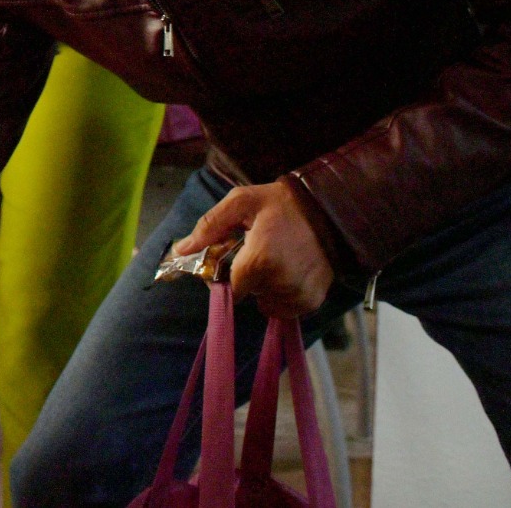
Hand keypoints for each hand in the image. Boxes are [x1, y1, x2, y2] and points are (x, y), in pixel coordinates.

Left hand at [172, 181, 334, 317]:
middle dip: (248, 275)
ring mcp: (298, 295)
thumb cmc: (282, 203)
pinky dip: (283, 295)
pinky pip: (286, 309)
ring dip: (266, 286)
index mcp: (259, 260)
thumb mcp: (242, 203)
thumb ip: (209, 226)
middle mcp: (280, 283)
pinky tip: (289, 271)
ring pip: (266, 302)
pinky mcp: (313, 301)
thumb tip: (180, 249)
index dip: (227, 274)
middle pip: (248, 293)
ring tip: (277, 258)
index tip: (236, 256)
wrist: (330, 209)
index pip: (229, 287)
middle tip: (260, 250)